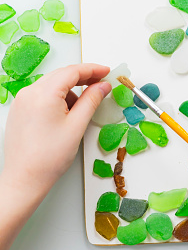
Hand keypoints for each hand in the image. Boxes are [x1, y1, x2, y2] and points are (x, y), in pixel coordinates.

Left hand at [2, 64, 110, 201]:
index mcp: (44, 94)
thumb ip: (92, 100)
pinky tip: (65, 113)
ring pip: (52, 84)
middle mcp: (29, 92)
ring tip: (80, 110)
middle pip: (61, 75)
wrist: (24, 180)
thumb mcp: (77, 126)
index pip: (72, 71)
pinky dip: (57, 98)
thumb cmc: (49, 158)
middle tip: (100, 84)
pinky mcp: (19, 110)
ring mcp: (22, 101)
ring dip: (69, 90)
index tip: (106, 71)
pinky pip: (42, 94)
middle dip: (82, 77)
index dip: (92, 69)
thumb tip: (103, 85)